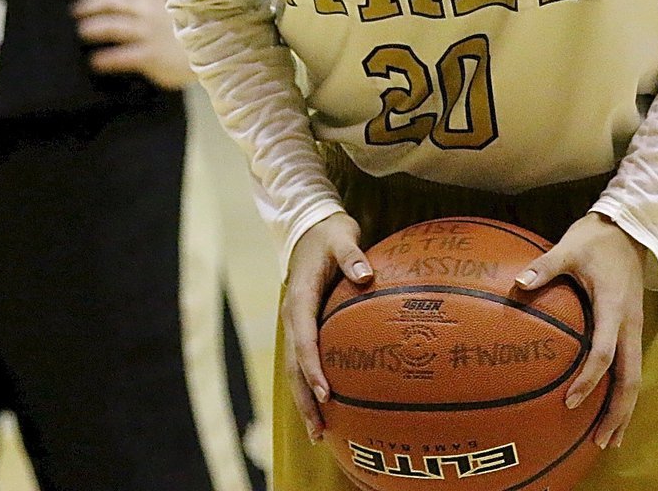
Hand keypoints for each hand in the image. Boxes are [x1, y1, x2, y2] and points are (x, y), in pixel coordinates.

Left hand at [68, 0, 191, 88]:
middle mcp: (147, 10)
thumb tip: (115, 1)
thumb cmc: (182, 32)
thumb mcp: (167, 8)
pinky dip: (107, 58)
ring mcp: (150, 32)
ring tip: (79, 33)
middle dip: (87, 6)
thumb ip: (146, 1)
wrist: (211, 52)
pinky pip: (125, 55)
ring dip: (93, 28)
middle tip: (71, 15)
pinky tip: (95, 62)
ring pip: (114, 25)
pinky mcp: (153, 54)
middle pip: (109, 0)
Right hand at [283, 213, 373, 442]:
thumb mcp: (342, 237)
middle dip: (304, 398)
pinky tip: (324, 403)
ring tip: (318, 432)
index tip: (326, 393)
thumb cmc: (330, 233)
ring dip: (304, 398)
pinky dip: (309, 383)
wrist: (310, 224)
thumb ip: (352, 255)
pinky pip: (302, 358)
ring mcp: (296, 321)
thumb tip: (365, 275)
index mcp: (300, 297)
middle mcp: (293, 315)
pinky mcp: (303, 323)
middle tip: (319, 430)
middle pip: (293, 365)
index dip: (313, 368)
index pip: (303, 340)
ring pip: (294, 367)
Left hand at [514, 212, 646, 448]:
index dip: (588, 380)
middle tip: (600, 441)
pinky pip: (632, 366)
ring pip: (635, 377)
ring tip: (610, 438)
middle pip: (630, 378)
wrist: (630, 228)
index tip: (569, 402)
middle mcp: (629, 324)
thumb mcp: (569, 248)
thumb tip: (518, 283)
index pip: (603, 353)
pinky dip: (625, 391)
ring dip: (625, 408)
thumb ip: (544, 266)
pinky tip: (612, 407)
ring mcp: (634, 327)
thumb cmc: (595, 239)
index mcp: (613, 308)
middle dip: (617, 411)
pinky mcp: (632, 327)